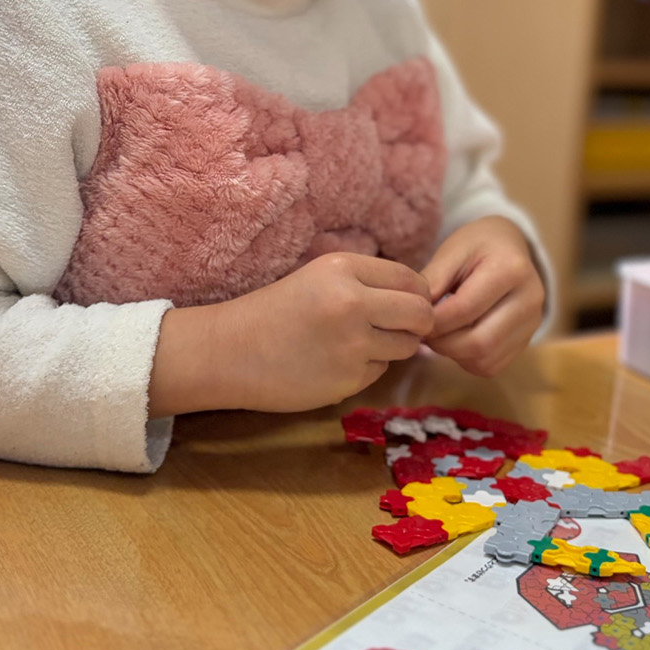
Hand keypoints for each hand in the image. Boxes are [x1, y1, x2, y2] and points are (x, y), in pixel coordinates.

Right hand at [150, 252, 433, 415]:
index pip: (411, 279)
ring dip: (394, 347)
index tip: (406, 304)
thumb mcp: (318, 277)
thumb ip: (365, 282)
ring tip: (361, 344)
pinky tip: (336, 363)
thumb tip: (418, 296)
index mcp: (343, 269)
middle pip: (421, 313)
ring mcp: (352, 344)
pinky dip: (367, 368)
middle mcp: (352, 303)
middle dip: (419, 323)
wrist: (228, 352)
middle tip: (402, 328)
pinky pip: (380, 371)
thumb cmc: (274, 312)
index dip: (417, 294)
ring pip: (407, 346)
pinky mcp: (347, 379)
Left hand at [420, 217, 544, 377]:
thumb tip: (415, 316)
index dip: (434, 321)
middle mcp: (530, 299)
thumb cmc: (476, 247)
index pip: (465, 309)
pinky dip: (467, 359)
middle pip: (480, 341)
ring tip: (439, 334)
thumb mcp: (451, 252)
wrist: (508, 247)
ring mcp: (533, 323)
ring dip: (454, 354)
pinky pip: (492, 365)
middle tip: (424, 332)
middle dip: (443, 343)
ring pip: (486, 359)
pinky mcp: (527, 341)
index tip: (415, 319)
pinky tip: (457, 339)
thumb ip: (432, 281)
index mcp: (511, 269)